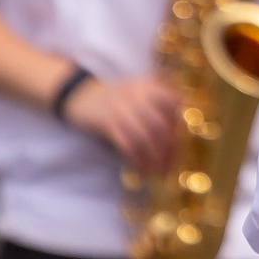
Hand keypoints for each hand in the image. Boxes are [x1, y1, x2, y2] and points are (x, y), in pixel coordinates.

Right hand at [59, 74, 184, 174]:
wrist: (81, 95)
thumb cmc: (115, 99)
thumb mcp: (138, 93)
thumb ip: (157, 108)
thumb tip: (174, 139)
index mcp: (148, 86)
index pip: (173, 102)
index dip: (177, 124)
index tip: (176, 141)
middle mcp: (137, 94)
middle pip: (160, 125)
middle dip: (169, 148)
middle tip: (170, 165)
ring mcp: (121, 108)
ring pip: (145, 136)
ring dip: (155, 158)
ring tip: (159, 172)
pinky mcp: (107, 122)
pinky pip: (127, 143)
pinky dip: (137, 159)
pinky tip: (141, 168)